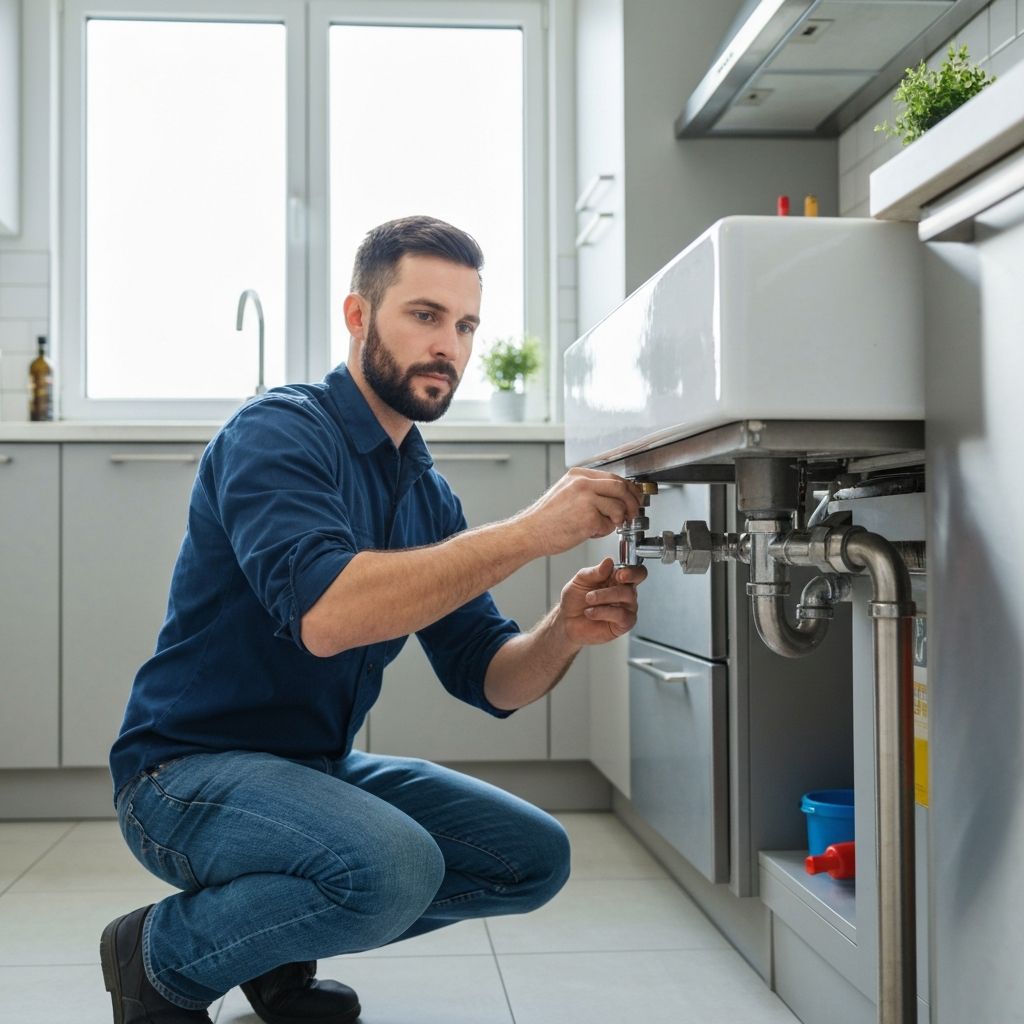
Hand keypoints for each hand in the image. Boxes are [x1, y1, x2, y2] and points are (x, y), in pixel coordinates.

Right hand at [518, 469, 644, 555]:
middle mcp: (583, 483)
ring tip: (602, 525)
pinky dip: (603, 531)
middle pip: (621, 487)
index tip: (633, 498)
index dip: (628, 489)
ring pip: (619, 507)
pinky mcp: (589, 518)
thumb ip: (589, 490)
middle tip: (632, 513)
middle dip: (632, 502)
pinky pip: (609, 525)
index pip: (613, 477)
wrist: (530, 533)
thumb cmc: (546, 518)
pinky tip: (589, 532)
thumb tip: (615, 495)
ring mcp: (586, 500)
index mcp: (578, 475)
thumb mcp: (566, 492)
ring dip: (617, 520)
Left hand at [559, 557, 646, 645]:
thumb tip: (608, 562)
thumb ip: (595, 571)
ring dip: (604, 597)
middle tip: (599, 589)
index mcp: (618, 579)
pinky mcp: (624, 624)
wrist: (566, 621)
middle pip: (632, 586)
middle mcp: (625, 593)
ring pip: (626, 598)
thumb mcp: (581, 580)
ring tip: (588, 600)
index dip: (632, 572)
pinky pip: (622, 616)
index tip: (619, 573)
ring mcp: (626, 608)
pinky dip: (604, 612)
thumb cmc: (575, 599)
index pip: (637, 572)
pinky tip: (591, 612)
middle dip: (615, 586)